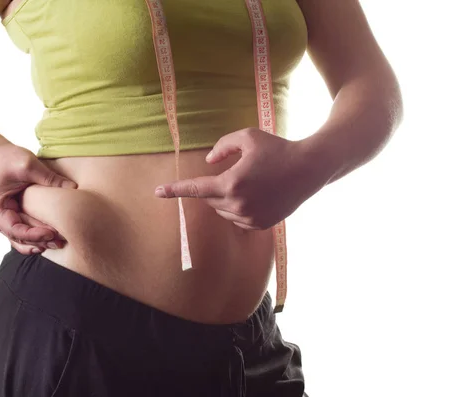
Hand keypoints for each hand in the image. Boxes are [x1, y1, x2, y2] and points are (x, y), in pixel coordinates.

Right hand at [0, 142, 78, 253]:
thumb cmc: (10, 159)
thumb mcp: (29, 165)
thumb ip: (49, 177)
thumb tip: (73, 187)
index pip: (15, 229)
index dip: (33, 234)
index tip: (52, 233)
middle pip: (19, 238)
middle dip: (40, 241)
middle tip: (62, 241)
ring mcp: (4, 221)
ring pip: (22, 240)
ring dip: (40, 243)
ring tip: (59, 243)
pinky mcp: (13, 218)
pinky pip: (24, 233)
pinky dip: (37, 238)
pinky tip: (52, 239)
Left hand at [154, 128, 328, 229]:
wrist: (308, 169)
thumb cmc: (277, 148)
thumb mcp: (248, 137)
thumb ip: (222, 146)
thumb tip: (208, 163)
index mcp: (232, 183)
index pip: (196, 189)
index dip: (174, 191)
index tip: (156, 192)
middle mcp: (238, 205)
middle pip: (210, 200)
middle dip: (215, 187)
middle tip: (236, 172)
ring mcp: (250, 218)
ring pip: (223, 211)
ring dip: (226, 198)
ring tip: (251, 182)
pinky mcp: (260, 225)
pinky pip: (238, 219)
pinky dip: (239, 208)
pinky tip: (257, 195)